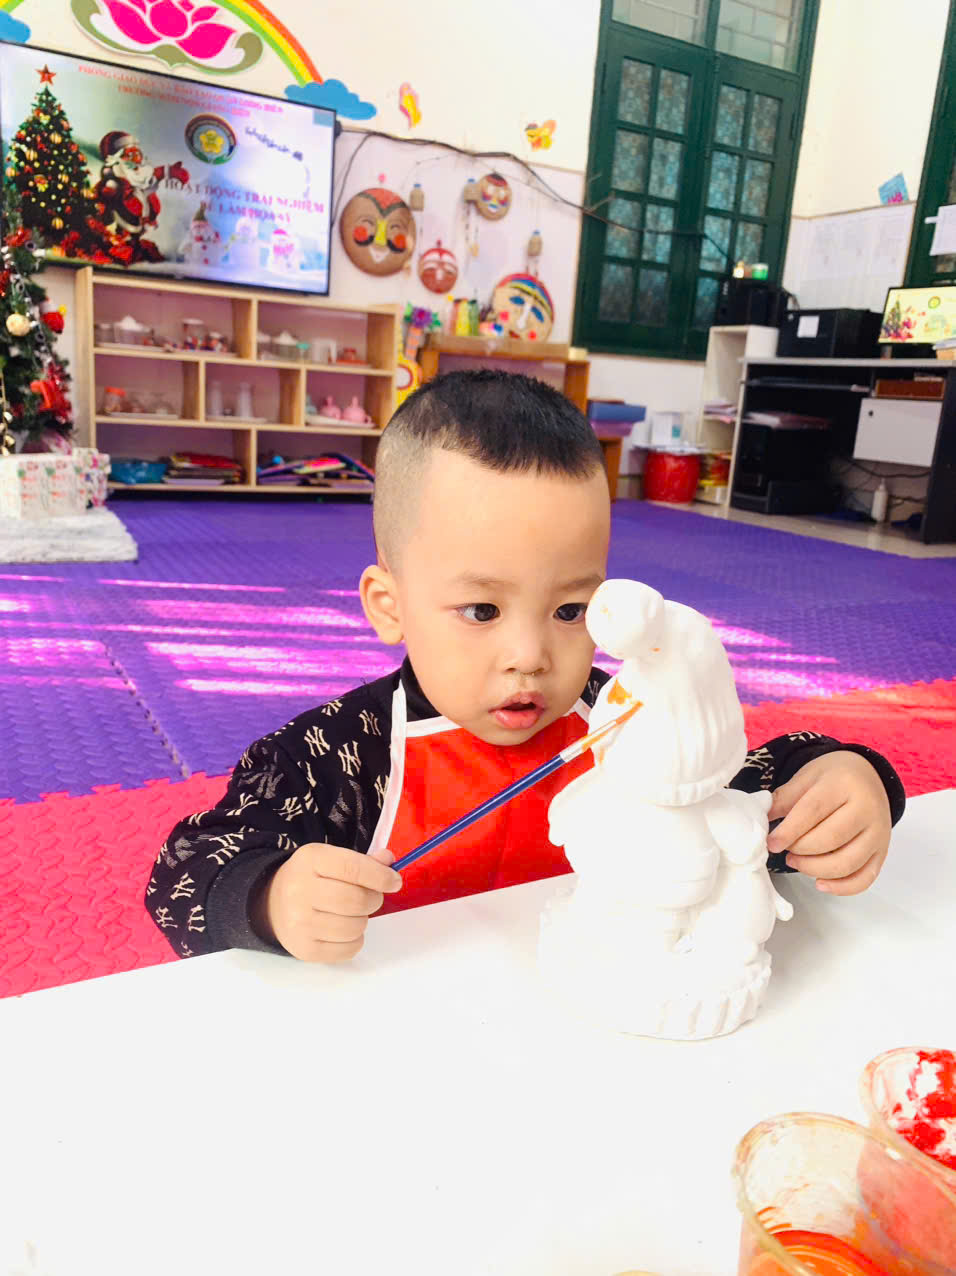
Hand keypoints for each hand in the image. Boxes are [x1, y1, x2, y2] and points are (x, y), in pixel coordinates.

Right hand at [256, 843, 401, 961]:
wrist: (271, 904)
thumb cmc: (310, 879)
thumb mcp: (330, 859)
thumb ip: (362, 862)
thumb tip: (389, 863)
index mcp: (310, 860)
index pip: (353, 868)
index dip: (380, 876)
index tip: (394, 881)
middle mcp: (300, 891)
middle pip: (356, 900)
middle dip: (374, 900)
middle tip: (371, 898)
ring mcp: (299, 923)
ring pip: (355, 927)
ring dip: (363, 921)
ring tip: (351, 914)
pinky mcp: (304, 949)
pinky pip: (349, 949)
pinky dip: (354, 940)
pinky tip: (342, 930)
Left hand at [767, 751, 891, 894]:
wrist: (868, 776)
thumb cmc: (833, 777)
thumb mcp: (806, 777)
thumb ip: (784, 799)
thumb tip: (761, 822)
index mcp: (844, 784)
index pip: (813, 811)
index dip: (789, 831)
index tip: (771, 843)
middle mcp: (867, 808)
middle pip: (830, 839)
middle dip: (800, 850)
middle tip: (784, 850)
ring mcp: (879, 833)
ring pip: (847, 863)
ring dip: (815, 869)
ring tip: (796, 861)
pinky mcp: (883, 852)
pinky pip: (865, 878)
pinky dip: (841, 887)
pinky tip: (819, 883)